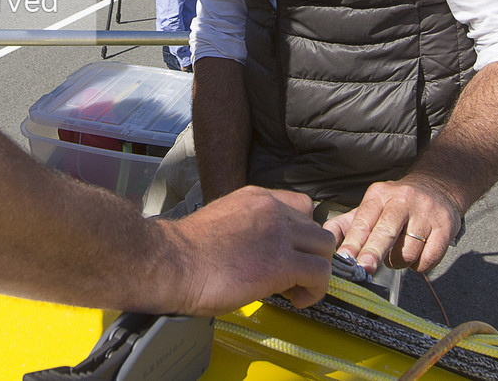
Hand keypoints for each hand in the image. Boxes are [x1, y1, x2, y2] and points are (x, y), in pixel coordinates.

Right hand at [163, 186, 334, 313]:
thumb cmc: (186, 251)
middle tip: (293, 276)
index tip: (290, 252)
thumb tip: (259, 250)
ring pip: (325, 248)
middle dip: (310, 254)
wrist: (172, 262)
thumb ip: (247, 227)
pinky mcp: (281, 263)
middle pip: (317, 228)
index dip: (301, 233)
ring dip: (317, 271)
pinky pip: (320, 274)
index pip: (301, 206)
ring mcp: (279, 234)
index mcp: (255, 197)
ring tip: (297, 289)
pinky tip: (297, 300)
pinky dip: (315, 290)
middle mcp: (272, 209)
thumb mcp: (222, 221)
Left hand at [323, 175, 463, 273]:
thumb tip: (324, 238)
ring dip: (399, 262)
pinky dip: (420, 265)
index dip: (353, 242)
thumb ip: (347, 223)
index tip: (345, 258)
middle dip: (373, 252)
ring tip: (399, 252)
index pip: (363, 220)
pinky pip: (428, 259)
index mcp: (379, 195)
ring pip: (407, 252)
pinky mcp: (445, 227)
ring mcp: (426, 213)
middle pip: (385, 232)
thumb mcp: (372, 205)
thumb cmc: (397, 204)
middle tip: (364, 269)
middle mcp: (402, 200)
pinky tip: (418, 253)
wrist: (438, 188)